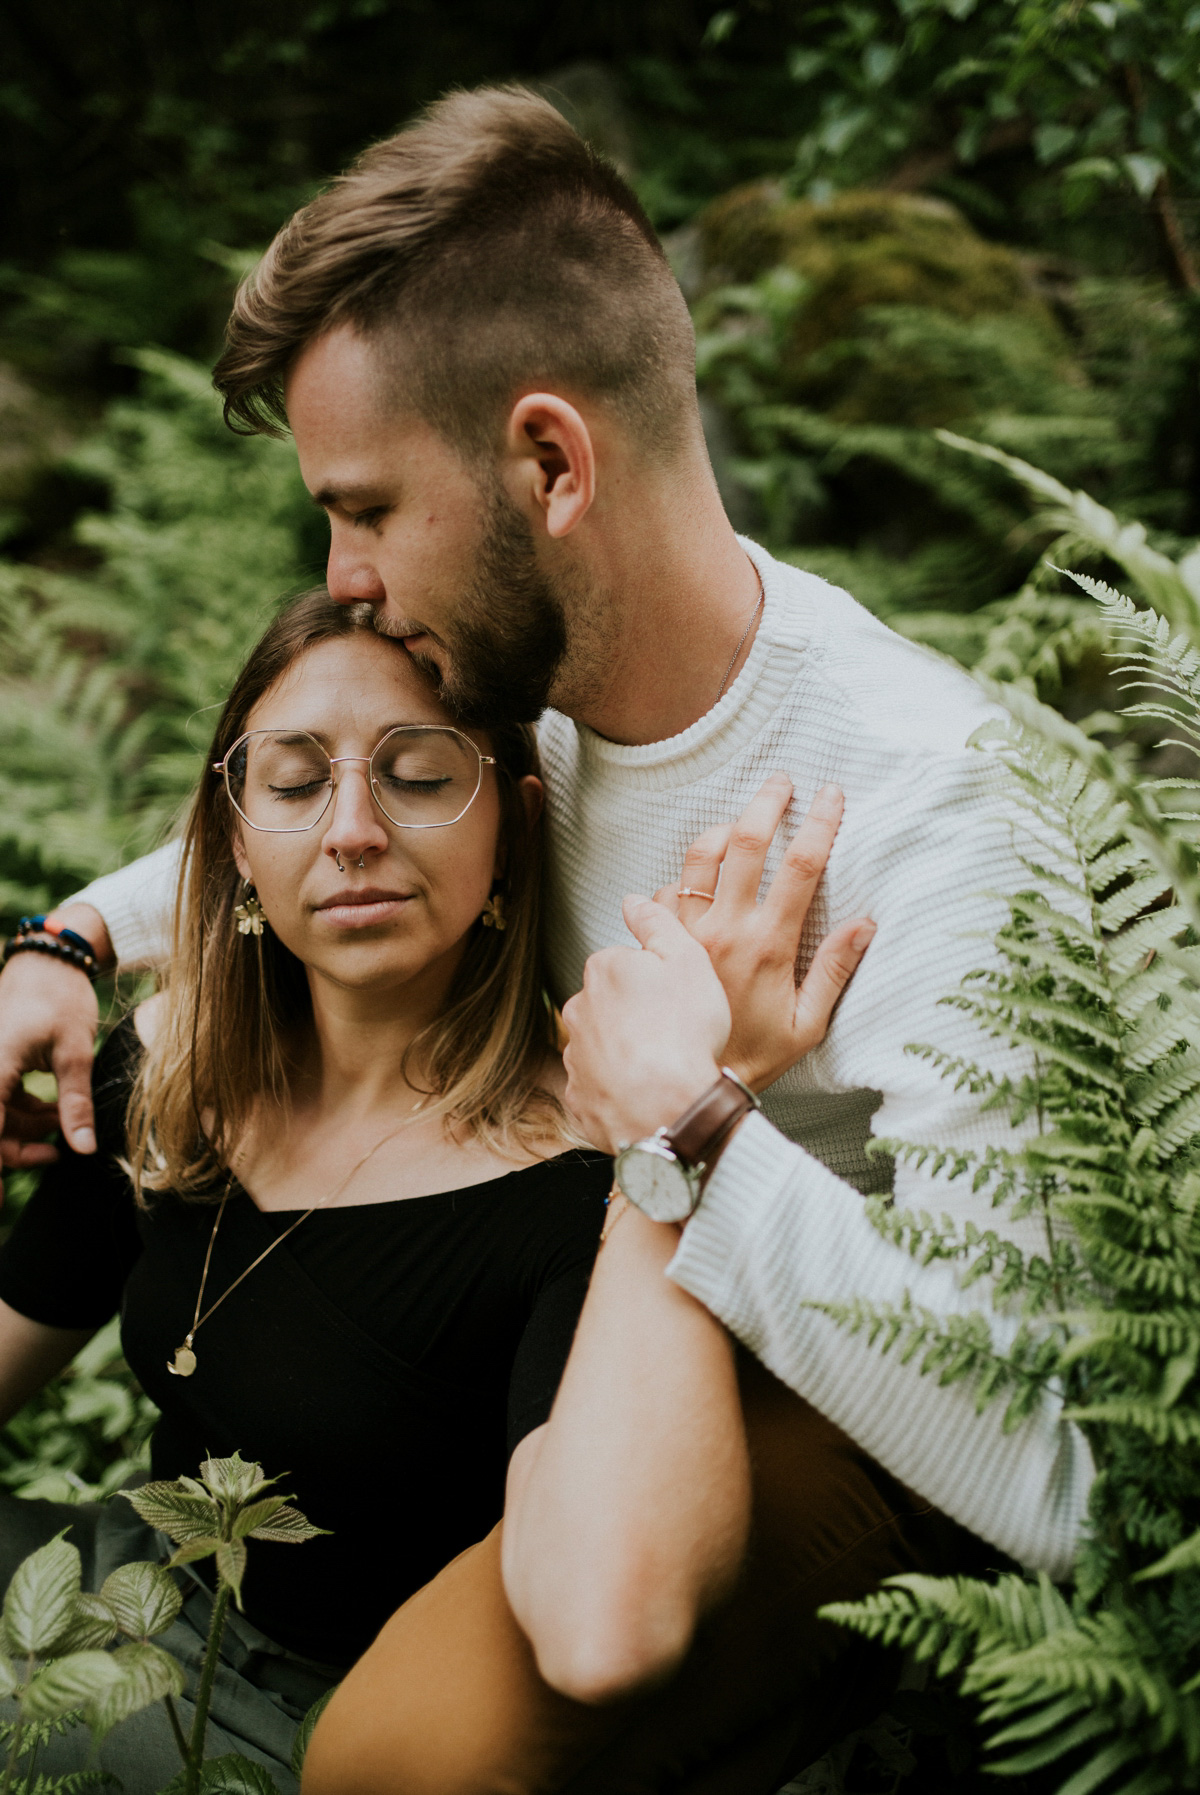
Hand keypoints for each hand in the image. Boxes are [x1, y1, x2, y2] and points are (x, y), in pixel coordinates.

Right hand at [0, 918, 103, 1184]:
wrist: (50, 959)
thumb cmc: (62, 998)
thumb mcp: (76, 1053)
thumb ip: (75, 1104)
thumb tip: (84, 1149)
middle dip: (19, 1151)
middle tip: (56, 1157)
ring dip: (27, 1131)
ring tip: (66, 1129)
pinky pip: (1, 1101)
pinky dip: (24, 1112)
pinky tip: (55, 1112)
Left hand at [562, 901, 730, 1154]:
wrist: (667, 1108)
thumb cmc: (683, 1031)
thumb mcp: (687, 959)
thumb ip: (658, 922)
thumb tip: (632, 899)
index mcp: (603, 970)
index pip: (627, 964)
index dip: (658, 981)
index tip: (679, 999)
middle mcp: (578, 1009)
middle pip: (612, 1003)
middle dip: (637, 1014)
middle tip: (675, 1033)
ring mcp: (575, 1056)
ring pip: (604, 1045)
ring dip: (627, 1052)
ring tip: (664, 1068)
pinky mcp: (578, 1097)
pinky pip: (600, 1086)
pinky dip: (619, 1089)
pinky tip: (647, 1093)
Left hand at [653, 776, 873, 1090]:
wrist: (687, 1082)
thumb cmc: (754, 1056)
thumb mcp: (807, 1024)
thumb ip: (835, 971)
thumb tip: (866, 923)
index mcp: (770, 944)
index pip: (804, 866)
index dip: (822, 822)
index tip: (832, 794)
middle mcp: (727, 928)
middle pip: (749, 840)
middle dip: (769, 801)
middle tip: (782, 782)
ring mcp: (688, 931)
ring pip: (702, 854)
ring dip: (724, 828)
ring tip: (741, 824)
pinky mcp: (659, 941)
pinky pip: (667, 889)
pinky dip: (685, 879)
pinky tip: (700, 885)